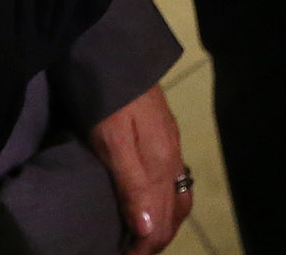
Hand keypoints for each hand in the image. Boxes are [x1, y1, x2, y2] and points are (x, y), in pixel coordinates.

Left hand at [86, 85, 190, 253]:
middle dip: (157, 240)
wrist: (115, 51)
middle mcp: (172, 157)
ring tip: (143, 236)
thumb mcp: (113, 143)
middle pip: (175, 212)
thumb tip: (148, 231)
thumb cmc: (107, 99)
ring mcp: (170, 144)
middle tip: (132, 254)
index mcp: (160, 165)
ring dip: (164, 223)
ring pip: (178, 196)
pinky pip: (174, 180)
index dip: (144, 247)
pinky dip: (164, 202)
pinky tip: (149, 201)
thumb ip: (131, 185)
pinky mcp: (164, 133)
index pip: (159, 221)